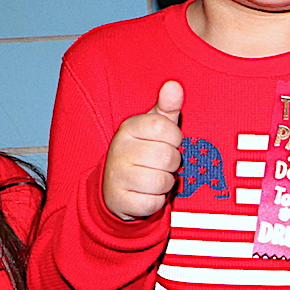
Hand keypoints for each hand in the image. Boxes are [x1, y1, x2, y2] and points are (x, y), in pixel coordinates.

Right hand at [102, 80, 184, 220]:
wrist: (115, 186)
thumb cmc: (143, 152)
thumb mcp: (154, 127)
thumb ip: (167, 107)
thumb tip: (174, 85)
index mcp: (129, 128)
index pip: (166, 128)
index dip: (175, 139)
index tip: (167, 142)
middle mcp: (119, 150)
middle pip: (167, 157)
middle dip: (172, 164)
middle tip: (160, 164)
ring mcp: (117, 176)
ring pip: (162, 182)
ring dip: (165, 184)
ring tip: (154, 178)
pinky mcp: (119, 201)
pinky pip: (153, 204)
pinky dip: (156, 202)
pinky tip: (146, 194)